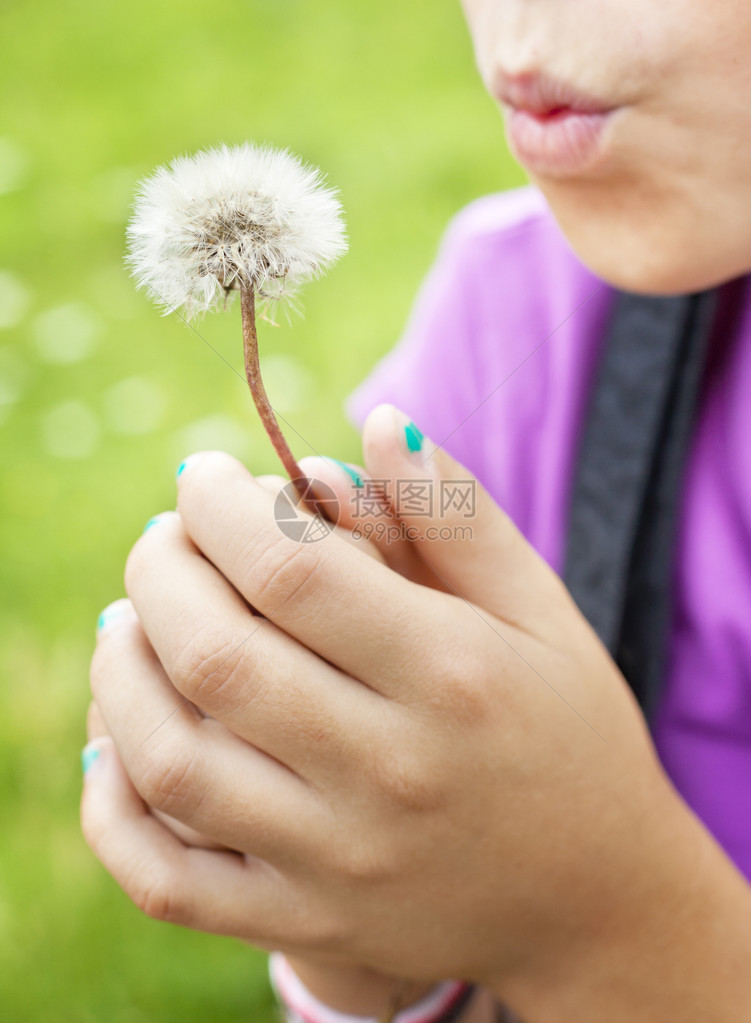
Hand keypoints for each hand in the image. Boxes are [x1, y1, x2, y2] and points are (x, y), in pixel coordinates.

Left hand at [82, 404, 750, 1020]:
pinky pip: (167, 879)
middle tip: (162, 537)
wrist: (598, 902)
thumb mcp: (543, 614)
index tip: (202, 478)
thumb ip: (459, 516)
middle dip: (159, 571)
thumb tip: (378, 420)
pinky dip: (112, 809)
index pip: (293, 572)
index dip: (222, 508)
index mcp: (453, 676)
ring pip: (172, 763)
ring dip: (122, 671)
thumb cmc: (573, 737)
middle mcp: (391, 771)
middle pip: (217, 656)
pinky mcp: (309, 924)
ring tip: (131, 620)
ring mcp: (341, 860)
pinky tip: (115, 745)